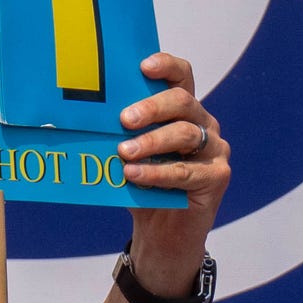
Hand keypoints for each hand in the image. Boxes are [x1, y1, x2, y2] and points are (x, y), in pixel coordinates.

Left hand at [120, 52, 230, 294]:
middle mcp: (203, 124)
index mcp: (182, 111)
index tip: (143, 67)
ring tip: (124, 152)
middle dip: (152, 107)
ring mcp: (215, 149)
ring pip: (185, 134)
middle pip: (183, 101)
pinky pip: (186, 171)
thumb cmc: (142, 188)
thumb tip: (85, 119)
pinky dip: (157, 173)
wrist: (162, 236)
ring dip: (152, 142)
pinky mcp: (218, 176)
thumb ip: (119, 135)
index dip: (166, 65)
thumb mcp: (127, 156)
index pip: (181, 76)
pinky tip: (134, 175)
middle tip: (124, 119)